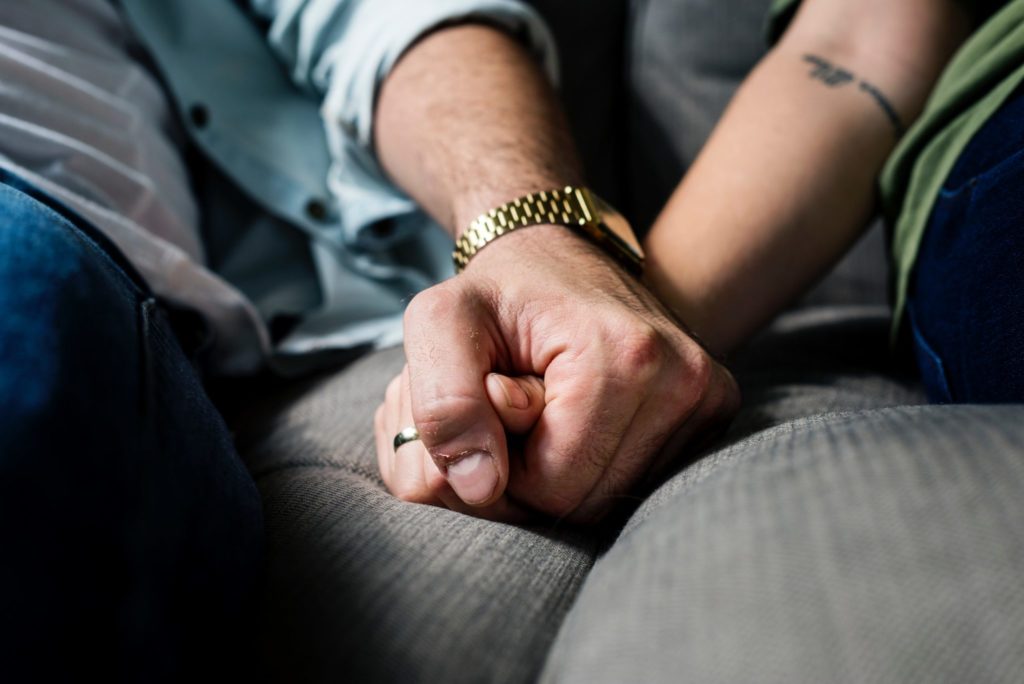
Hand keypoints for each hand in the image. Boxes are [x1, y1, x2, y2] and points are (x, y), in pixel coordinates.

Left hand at [382, 225, 739, 522]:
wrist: (558, 254)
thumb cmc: (496, 292)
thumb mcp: (439, 323)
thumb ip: (444, 406)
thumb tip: (479, 489)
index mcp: (625, 355)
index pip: (554, 487)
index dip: (505, 466)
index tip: (497, 402)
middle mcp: (685, 379)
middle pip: (589, 502)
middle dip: (534, 472)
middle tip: (518, 404)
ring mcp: (707, 396)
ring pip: (614, 498)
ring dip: (564, 468)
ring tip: (547, 405)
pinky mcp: (713, 408)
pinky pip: (640, 479)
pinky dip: (598, 460)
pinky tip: (581, 413)